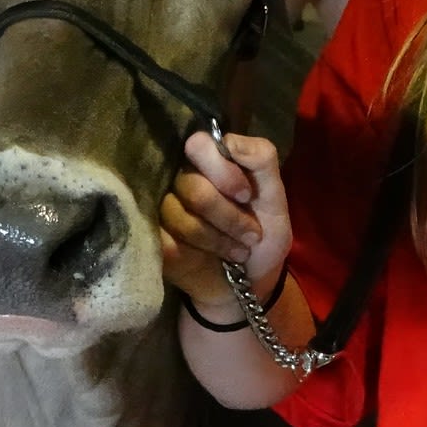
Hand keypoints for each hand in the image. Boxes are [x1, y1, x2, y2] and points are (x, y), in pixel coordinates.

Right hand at [160, 131, 291, 307]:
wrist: (249, 283)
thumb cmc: (261, 234)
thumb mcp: (274, 197)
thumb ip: (262, 159)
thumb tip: (229, 142)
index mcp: (208, 162)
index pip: (198, 144)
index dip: (223, 170)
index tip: (247, 194)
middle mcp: (179, 180)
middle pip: (193, 186)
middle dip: (229, 214)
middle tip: (252, 233)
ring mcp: (161, 209)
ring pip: (181, 214)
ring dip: (219, 238)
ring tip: (239, 251)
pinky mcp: (152, 239)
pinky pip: (168, 239)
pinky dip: (200, 252)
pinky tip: (217, 260)